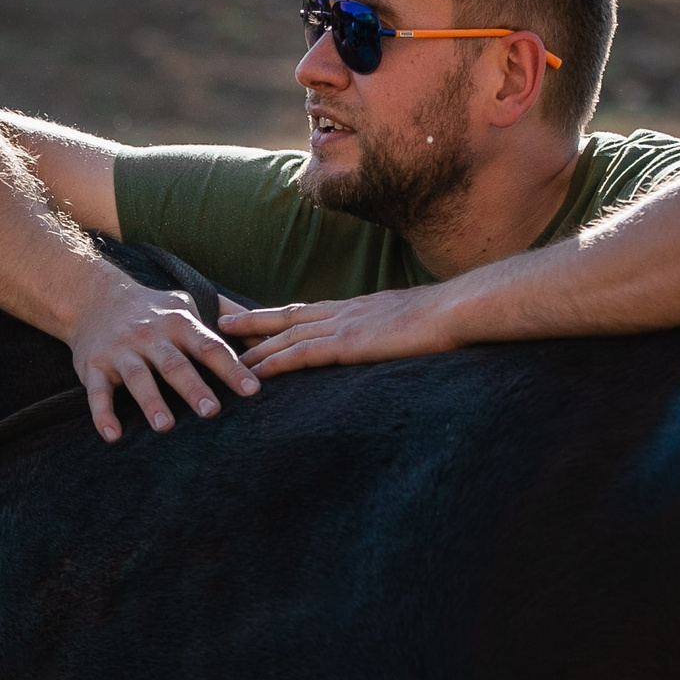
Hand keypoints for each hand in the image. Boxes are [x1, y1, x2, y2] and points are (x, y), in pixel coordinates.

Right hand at [68, 272, 259, 441]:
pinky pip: (98, 392)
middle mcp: (150, 336)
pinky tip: (113, 436)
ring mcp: (120, 351)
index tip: (252, 390)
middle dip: (193, 388)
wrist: (93, 297)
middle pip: (174, 364)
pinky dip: (103, 414)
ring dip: (151, 402)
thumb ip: (228, 315)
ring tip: (165, 427)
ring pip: (137, 378)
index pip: (209, 346)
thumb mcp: (188, 302)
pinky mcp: (93, 366)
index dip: (231, 368)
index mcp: (178, 323)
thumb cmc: (152, 309)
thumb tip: (270, 333)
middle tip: (212, 411)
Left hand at [219, 286, 460, 378]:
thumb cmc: (447, 318)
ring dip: (255, 345)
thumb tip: (393, 341)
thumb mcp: (413, 320)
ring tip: (224, 350)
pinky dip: (275, 363)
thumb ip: (393, 329)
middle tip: (222, 322)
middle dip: (254, 320)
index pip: (310, 309)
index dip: (281, 314)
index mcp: (359, 307)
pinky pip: (302, 354)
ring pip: (287, 335)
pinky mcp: (348, 345)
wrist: (457, 310)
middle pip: (289, 315)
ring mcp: (344, 326)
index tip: (258, 317)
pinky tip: (256, 372)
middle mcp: (345, 311)